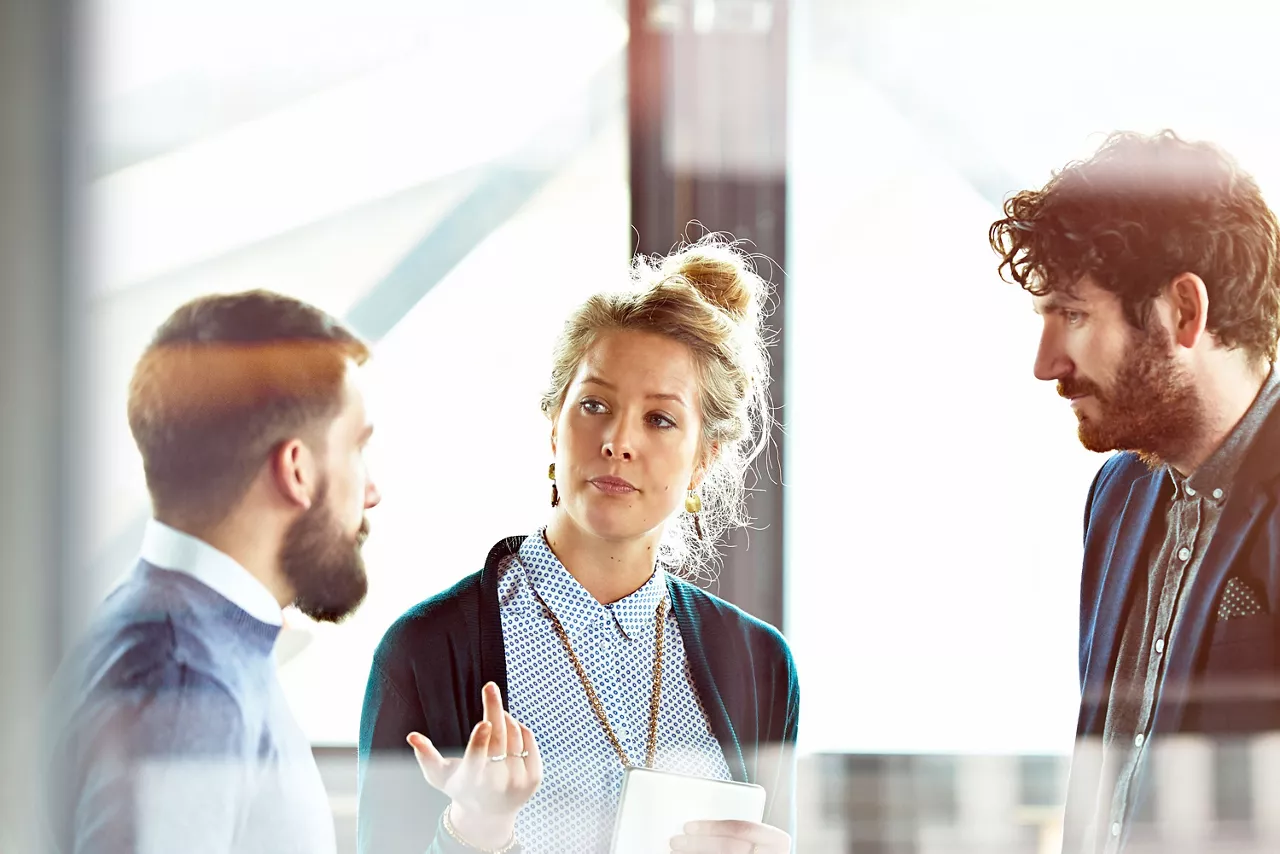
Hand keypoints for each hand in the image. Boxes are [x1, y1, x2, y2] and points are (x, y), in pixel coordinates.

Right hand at [407, 682, 541, 849]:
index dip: (480, 742)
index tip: (484, 722)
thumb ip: (425, 756)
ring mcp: (518, 782)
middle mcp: (497, 785)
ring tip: (495, 714)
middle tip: (490, 686)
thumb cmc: (460, 786)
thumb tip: (412, 736)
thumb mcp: (439, 776)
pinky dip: (519, 728)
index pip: (476, 761)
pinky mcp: (534, 779)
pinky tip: (509, 726)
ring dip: (504, 717)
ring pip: (514, 734)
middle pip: (498, 738)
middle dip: (493, 708)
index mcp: (471, 782)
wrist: (489, 815)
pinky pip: (529, 740)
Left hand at [670, 820, 790, 853]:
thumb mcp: (756, 838)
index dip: (713, 827)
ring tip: (676, 853)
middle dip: (699, 844)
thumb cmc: (759, 848)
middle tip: (676, 841)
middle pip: (729, 848)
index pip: (742, 828)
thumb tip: (696, 825)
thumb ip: (737, 830)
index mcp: (776, 839)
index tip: (689, 826)